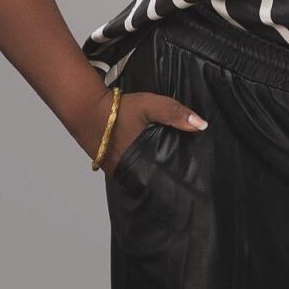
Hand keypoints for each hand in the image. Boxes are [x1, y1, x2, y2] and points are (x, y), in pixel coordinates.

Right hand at [85, 88, 209, 179]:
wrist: (87, 109)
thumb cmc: (120, 108)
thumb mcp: (150, 105)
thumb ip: (175, 113)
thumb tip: (202, 125)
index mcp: (139, 162)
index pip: (162, 181)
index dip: (177, 183)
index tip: (193, 182)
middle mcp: (127, 173)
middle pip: (152, 183)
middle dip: (167, 181)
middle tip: (187, 180)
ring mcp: (117, 172)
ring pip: (141, 179)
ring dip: (154, 176)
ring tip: (174, 175)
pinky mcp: (110, 168)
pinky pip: (130, 173)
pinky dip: (141, 169)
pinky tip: (152, 164)